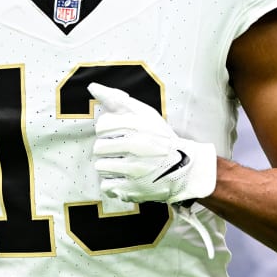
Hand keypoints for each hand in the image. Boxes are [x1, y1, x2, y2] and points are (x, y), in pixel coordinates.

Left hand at [89, 83, 216, 204]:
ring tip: (124, 164)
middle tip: (122, 150)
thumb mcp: (143, 113)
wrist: (184, 167)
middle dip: (108, 149)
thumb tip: (92, 87)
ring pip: (101, 167)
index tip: (119, 133)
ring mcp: (135, 170)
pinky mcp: (134, 190)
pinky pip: (107, 186)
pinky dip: (113, 183)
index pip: (102, 126)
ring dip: (109, 166)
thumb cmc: (160, 137)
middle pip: (98, 148)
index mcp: (137, 126)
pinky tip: (125, 177)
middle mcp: (136, 146)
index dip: (108, 130)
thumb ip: (116, 99)